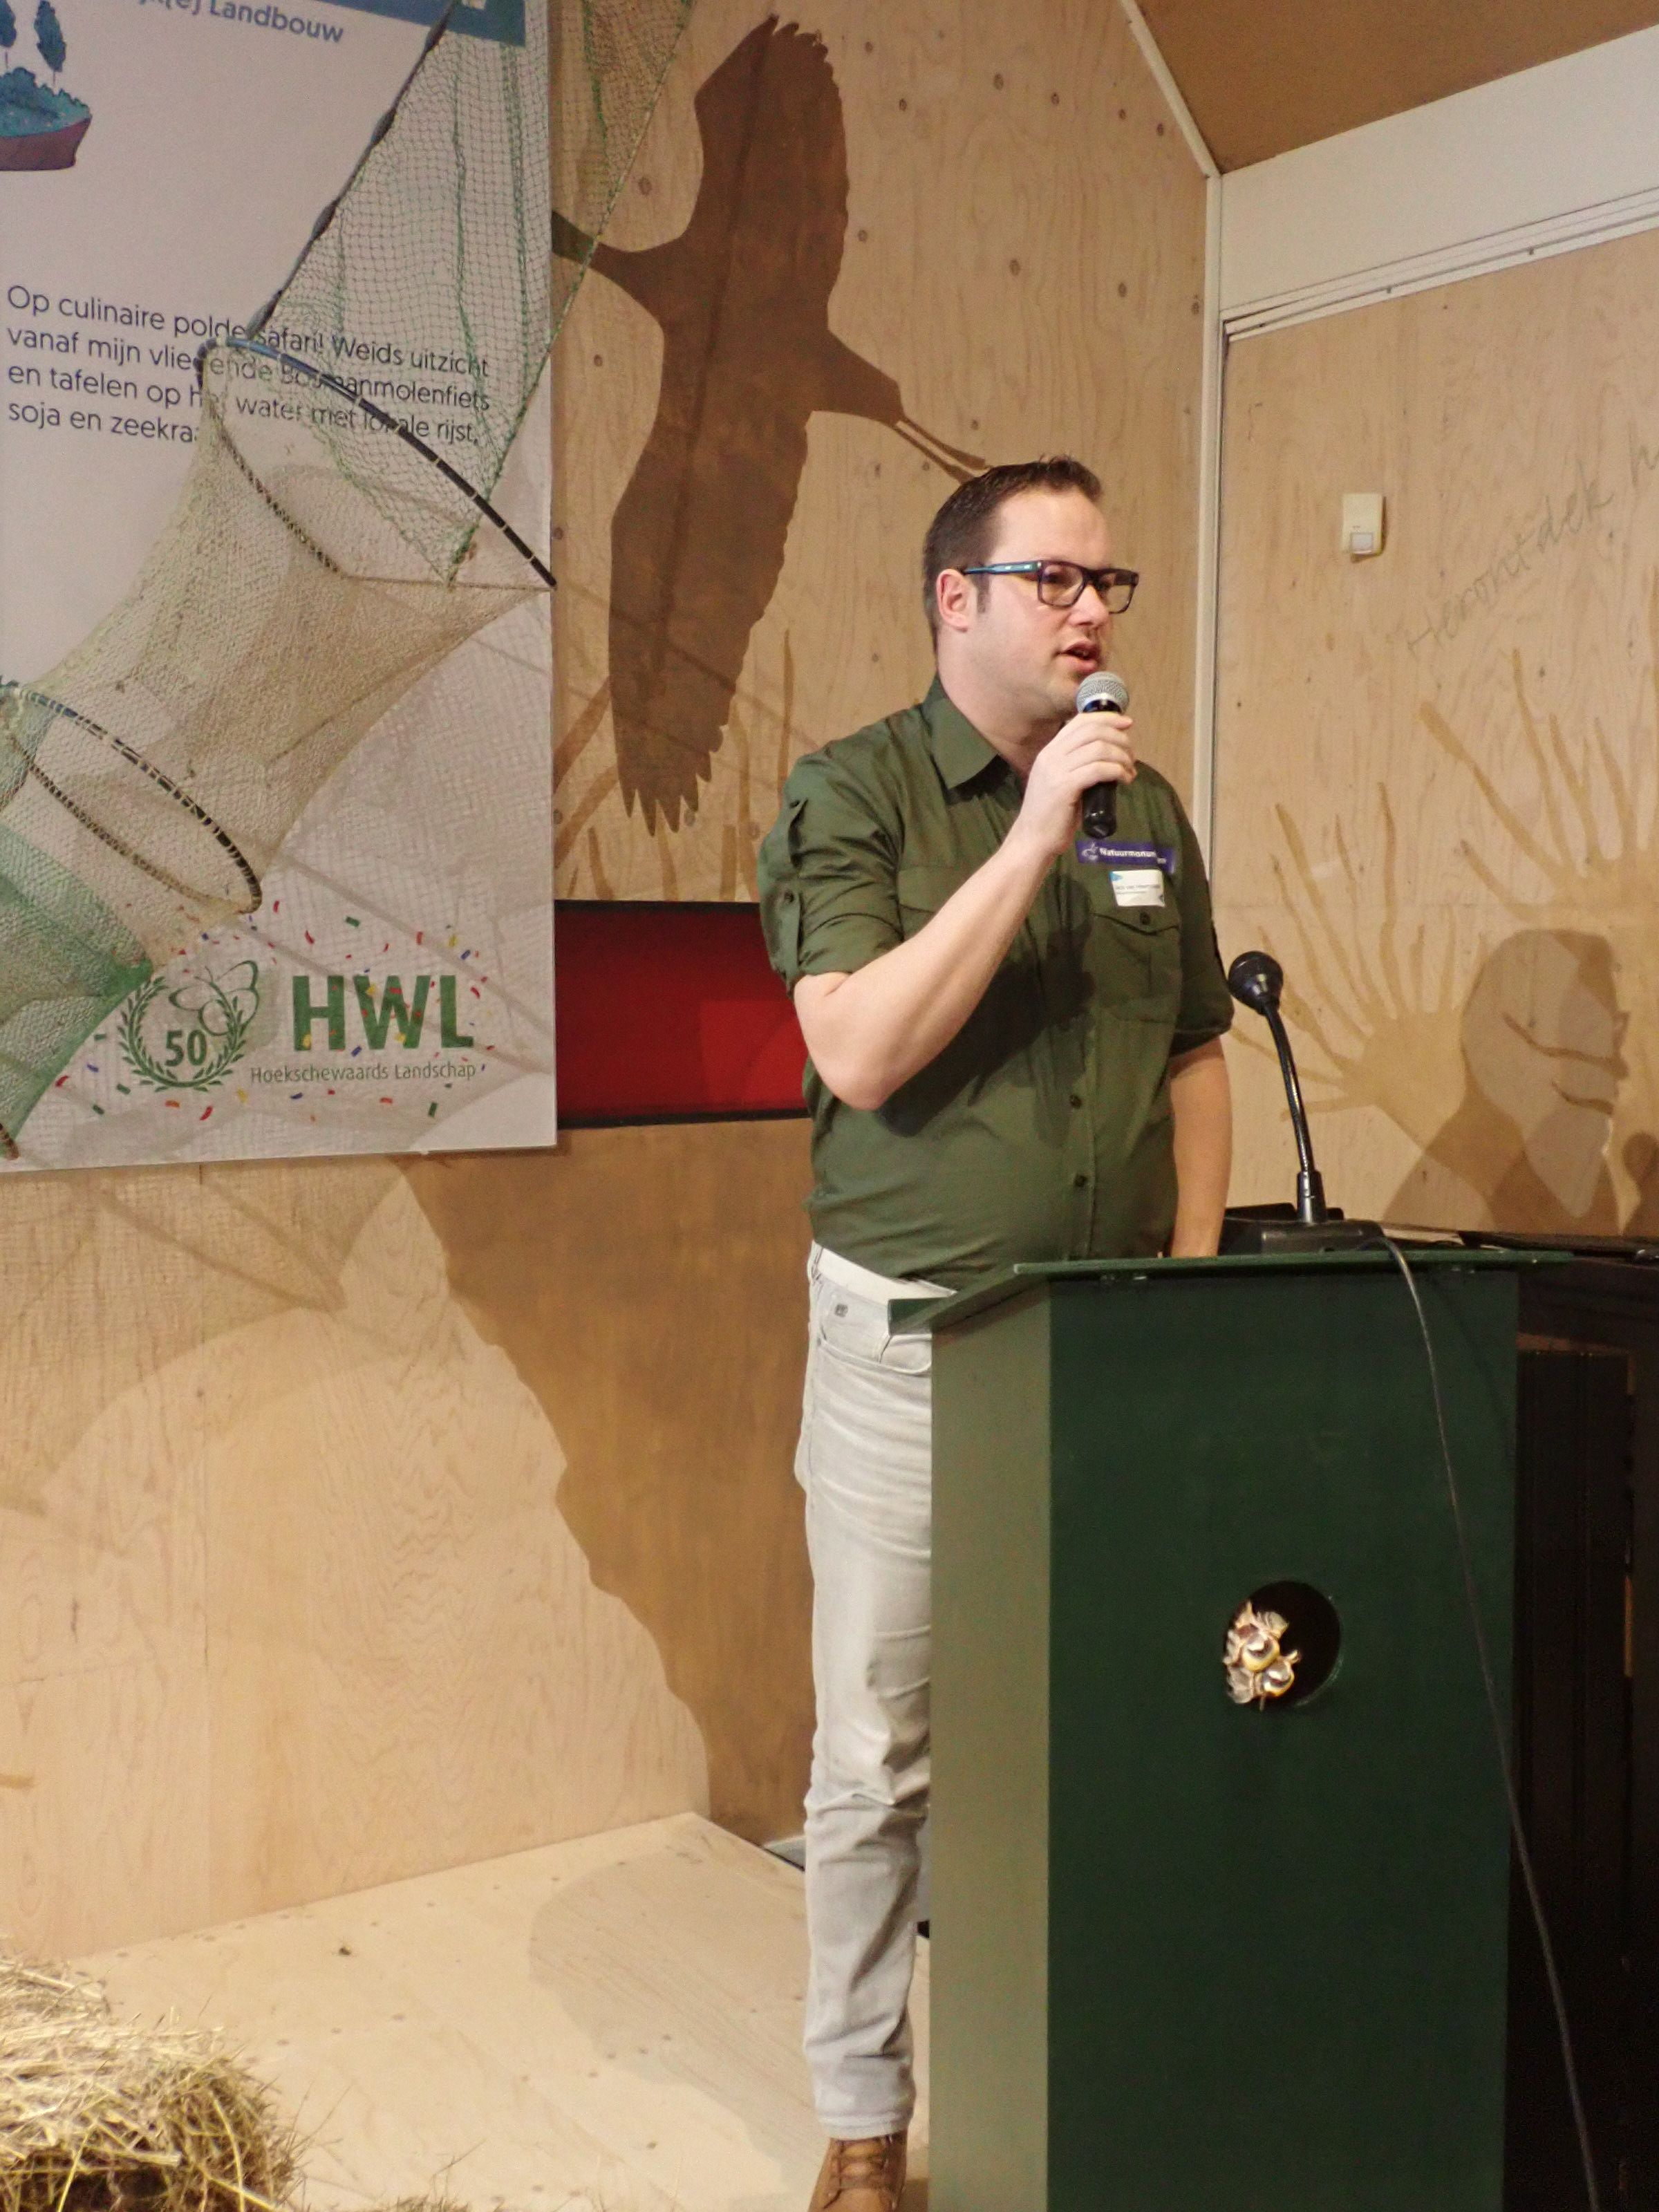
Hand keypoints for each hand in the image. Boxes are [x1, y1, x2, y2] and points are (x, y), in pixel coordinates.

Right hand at [1008, 712, 1136, 861]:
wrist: (1032, 840)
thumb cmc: (1050, 816)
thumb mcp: (1061, 782)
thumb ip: (1077, 767)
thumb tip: (1107, 758)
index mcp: (1049, 751)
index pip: (1080, 721)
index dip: (1107, 718)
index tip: (1127, 724)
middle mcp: (1051, 755)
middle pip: (1093, 731)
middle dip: (1119, 738)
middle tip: (1132, 755)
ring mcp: (1056, 770)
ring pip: (1099, 748)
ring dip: (1122, 756)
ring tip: (1130, 770)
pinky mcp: (1065, 787)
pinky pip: (1099, 769)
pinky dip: (1117, 771)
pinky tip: (1125, 779)